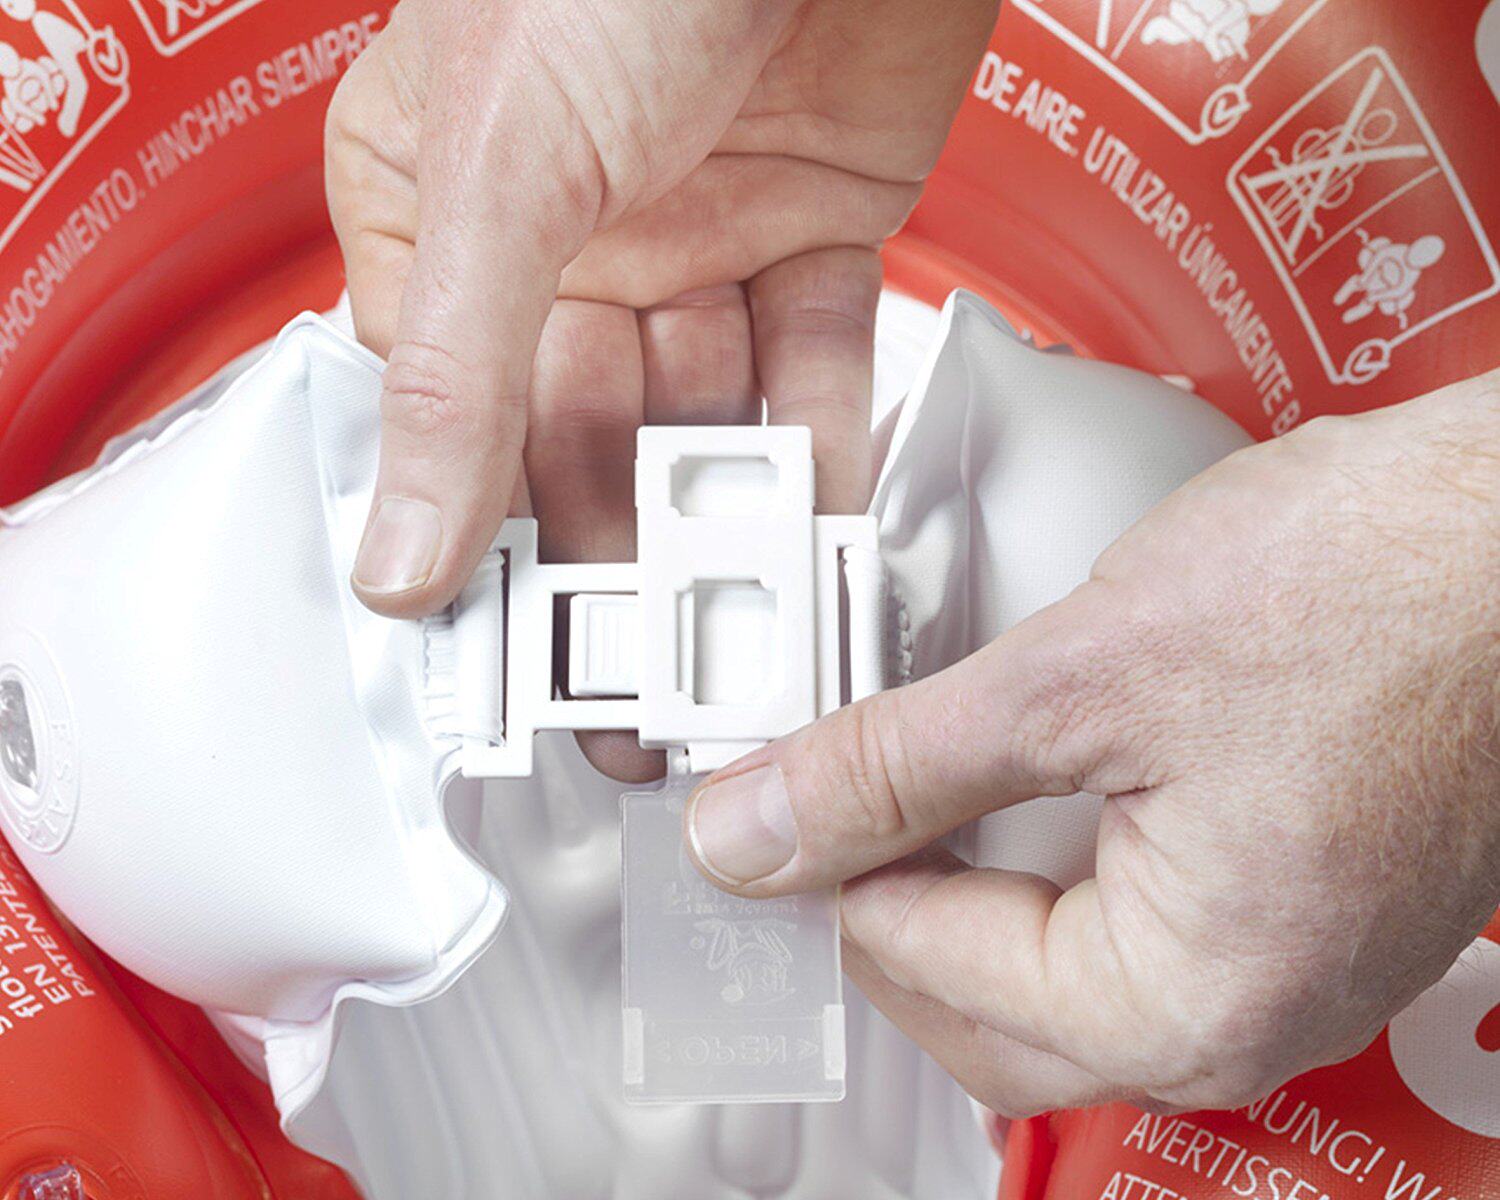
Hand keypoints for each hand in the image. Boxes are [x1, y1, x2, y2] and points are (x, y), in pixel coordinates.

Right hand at [327, 0, 994, 776]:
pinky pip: (809, 368)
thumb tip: (393, 547)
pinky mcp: (816, 226)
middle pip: (578, 439)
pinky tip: (810, 538)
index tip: (507, 661)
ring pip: (700, 420)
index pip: (446, 413)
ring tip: (731, 648)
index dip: (476, 540)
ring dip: (718, 529)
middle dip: (610, 569)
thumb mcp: (505, 165)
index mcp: (445, 209)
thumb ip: (452, 371)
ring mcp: (696, 236)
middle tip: (628, 698)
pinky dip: (814, 451)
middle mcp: (568, 235)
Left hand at [683, 374, 1499, 1115]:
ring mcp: (1277, 964)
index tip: (772, 799)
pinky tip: (1018, 776)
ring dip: (964, 881)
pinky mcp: (1290, 897)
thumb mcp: (1074, 677)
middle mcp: (1244, 1016)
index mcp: (1186, 1003)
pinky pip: (1127, 918)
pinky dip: (1045, 859)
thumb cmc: (1375, 590)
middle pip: (982, 1008)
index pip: (924, 971)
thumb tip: (753, 834)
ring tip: (915, 774)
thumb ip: (891, 770)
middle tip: (824, 799)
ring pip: (1052, 969)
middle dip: (888, 903)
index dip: (826, 871)